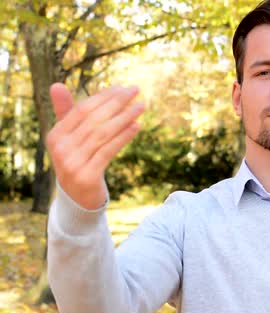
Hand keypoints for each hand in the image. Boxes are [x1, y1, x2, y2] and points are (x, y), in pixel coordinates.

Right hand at [46, 83, 143, 209]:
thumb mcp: (70, 138)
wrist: (78, 198)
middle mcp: (61, 149)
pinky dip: (124, 136)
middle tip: (135, 91)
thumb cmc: (78, 160)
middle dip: (117, 103)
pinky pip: (109, 151)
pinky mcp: (87, 176)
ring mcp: (72, 163)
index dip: (103, 97)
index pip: (82, 110)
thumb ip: (67, 112)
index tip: (122, 87)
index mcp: (55, 135)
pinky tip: (136, 126)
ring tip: (141, 106)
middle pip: (94, 120)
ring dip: (125, 117)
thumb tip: (57, 84)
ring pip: (103, 134)